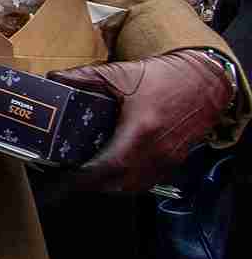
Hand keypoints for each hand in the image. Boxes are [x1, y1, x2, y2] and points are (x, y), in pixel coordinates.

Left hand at [56, 50, 232, 192]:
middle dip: (92, 184)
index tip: (64, 175)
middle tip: (70, 176)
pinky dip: (129, 182)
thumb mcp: (120, 73)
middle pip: (119, 183)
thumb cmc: (163, 77)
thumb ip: (84, 76)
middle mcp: (156, 151)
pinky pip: (148, 181)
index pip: (110, 166)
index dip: (85, 176)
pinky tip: (115, 171)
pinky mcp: (175, 161)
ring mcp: (168, 159)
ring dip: (110, 185)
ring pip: (135, 186)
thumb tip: (54, 78)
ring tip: (89, 175)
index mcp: (141, 131)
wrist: (204, 81)